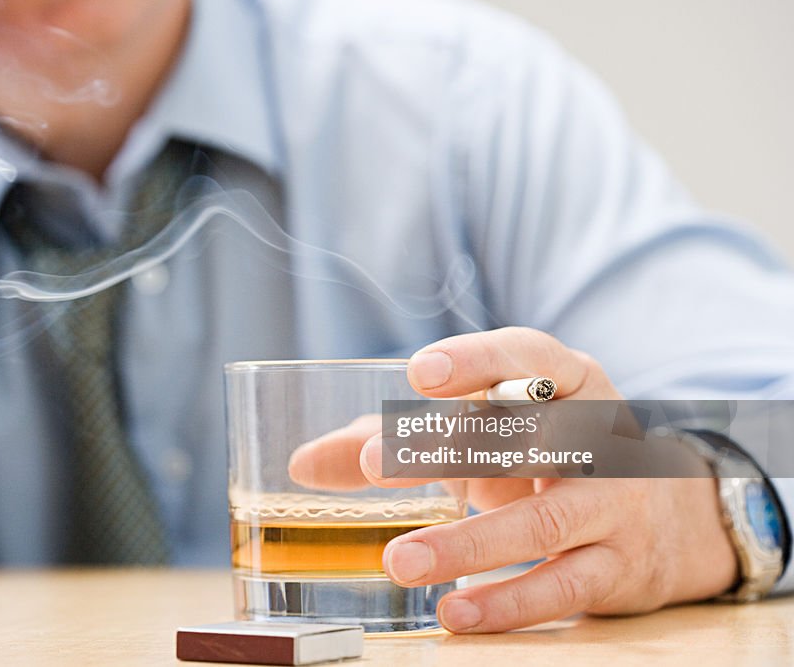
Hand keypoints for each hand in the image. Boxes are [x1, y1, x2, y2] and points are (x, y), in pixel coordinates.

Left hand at [291, 327, 739, 632]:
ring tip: (400, 561)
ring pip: (544, 522)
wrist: (665, 519)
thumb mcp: (481, 438)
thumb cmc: (542, 461)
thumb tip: (302, 465)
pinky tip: (456, 610)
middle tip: (374, 463)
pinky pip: (563, 586)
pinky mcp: (618, 566)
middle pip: (527, 436)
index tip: (418, 374)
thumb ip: (393, 444)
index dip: (475, 360)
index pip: (524, 356)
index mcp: (563, 382)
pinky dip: (508, 602)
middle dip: (449, 449)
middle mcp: (596, 435)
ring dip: (468, 544)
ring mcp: (613, 503)